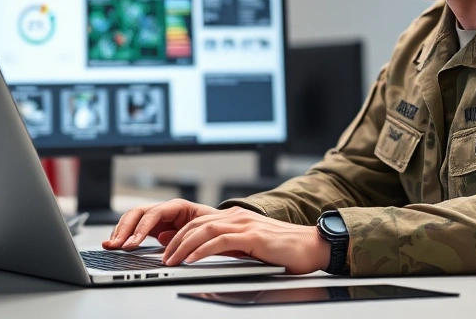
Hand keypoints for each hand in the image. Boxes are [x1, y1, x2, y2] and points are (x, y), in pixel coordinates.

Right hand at [102, 199, 219, 249]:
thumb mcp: (206, 228)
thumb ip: (188, 232)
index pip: (154, 213)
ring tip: (110, 245)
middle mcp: (165, 210)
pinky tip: (115, 244)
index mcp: (178, 207)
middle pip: (138, 213)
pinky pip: (135, 228)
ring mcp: (158, 218)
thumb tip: (164, 238)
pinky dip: (124, 235)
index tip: (132, 244)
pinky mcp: (154, 228)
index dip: (141, 228)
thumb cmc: (215, 226)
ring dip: (120, 231)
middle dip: (124, 228)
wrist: (220, 227)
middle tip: (115, 245)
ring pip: (133, 219)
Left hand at [160, 206, 330, 274]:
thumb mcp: (253, 245)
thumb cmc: (287, 249)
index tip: (166, 246)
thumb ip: (233, 245)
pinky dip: (202, 250)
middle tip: (163, 256)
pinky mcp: (252, 236)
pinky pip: (220, 241)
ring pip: (204, 230)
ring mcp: (245, 224)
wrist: (312, 246)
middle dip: (176, 240)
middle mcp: (238, 217)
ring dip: (183, 245)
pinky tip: (192, 259)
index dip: (180, 233)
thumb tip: (211, 254)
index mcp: (238, 218)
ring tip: (171, 259)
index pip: (201, 222)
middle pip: (197, 224)